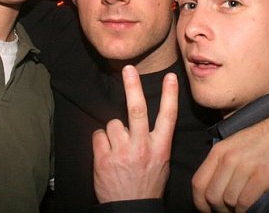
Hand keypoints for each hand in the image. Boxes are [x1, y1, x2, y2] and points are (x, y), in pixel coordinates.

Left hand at [92, 65, 177, 201]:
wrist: (131, 209)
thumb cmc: (146, 184)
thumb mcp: (160, 162)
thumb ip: (155, 140)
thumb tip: (149, 119)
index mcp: (160, 148)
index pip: (167, 117)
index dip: (169, 95)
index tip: (170, 77)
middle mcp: (142, 147)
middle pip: (137, 110)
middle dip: (133, 87)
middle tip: (129, 69)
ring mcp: (122, 152)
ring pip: (113, 123)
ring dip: (113, 131)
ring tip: (117, 148)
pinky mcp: (104, 158)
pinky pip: (98, 135)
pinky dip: (100, 141)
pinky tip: (106, 154)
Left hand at [192, 108, 268, 211]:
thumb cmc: (264, 139)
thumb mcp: (235, 144)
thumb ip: (221, 162)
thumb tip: (211, 187)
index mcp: (219, 150)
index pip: (198, 183)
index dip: (200, 202)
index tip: (206, 209)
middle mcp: (229, 158)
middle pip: (212, 196)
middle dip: (219, 208)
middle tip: (227, 210)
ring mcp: (245, 167)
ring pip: (228, 201)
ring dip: (234, 209)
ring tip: (240, 207)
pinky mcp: (263, 176)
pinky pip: (244, 202)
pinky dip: (245, 209)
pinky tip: (249, 207)